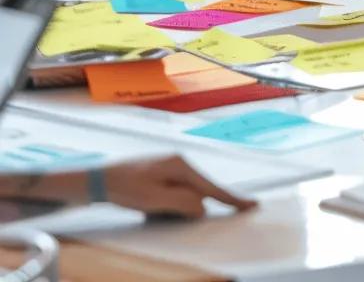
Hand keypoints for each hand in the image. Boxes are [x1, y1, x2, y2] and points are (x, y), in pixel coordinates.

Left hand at [103, 156, 256, 217]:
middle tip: (157, 211)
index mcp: (181, 166)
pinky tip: (147, 206)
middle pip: (197, 193)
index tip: (253, 205)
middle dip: (184, 208)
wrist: (99, 178)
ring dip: (171, 208)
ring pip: (184, 196)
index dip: (233, 199)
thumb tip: (203, 208)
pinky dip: (164, 205)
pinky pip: (173, 195)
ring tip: (148, 208)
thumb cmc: (125, 187)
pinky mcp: (162, 175)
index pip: (212, 187)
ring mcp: (171, 168)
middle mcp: (180, 163)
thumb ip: (182, 203)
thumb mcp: (153, 199)